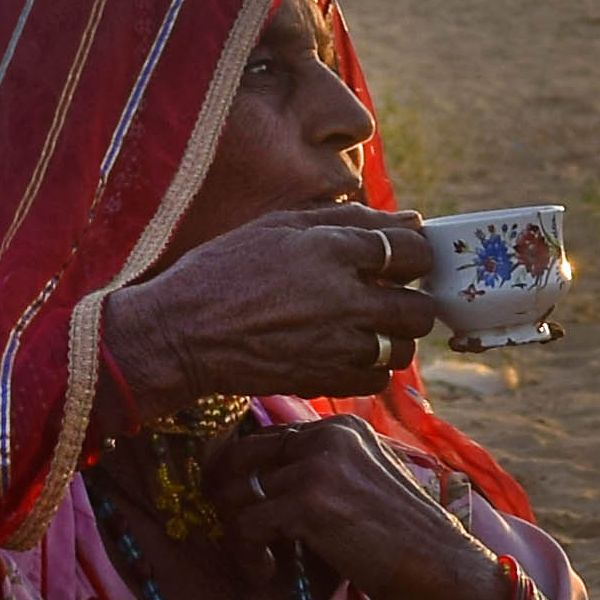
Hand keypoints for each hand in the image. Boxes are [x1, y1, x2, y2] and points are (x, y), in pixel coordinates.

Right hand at [108, 208, 450, 403]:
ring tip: (365, 327)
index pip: (411, 250)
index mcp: (330, 250)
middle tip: (388, 298)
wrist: (180, 333)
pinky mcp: (325, 379)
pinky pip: (377, 380)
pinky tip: (346, 352)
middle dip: (410, 301)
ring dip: (392, 338)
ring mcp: (336, 343)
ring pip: (404, 348)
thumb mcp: (278, 226)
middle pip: (419, 308)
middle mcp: (342, 297)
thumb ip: (348, 220)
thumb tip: (411, 219)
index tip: (400, 260)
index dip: (413, 254)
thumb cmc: (223, 271)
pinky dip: (369, 368)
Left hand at [208, 417, 526, 599]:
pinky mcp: (307, 504)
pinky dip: (247, 556)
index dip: (242, 472)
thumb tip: (267, 483)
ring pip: (237, 495)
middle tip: (234, 532)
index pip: (267, 439)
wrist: (444, 567)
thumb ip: (326, 472)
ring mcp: (316, 468)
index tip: (237, 504)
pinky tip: (266, 573)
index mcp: (342, 429)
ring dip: (239, 535)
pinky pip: (245, 527)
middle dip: (226, 496)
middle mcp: (327, 437)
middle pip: (241, 458)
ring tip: (261, 562)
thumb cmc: (409, 539)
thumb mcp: (368, 484)